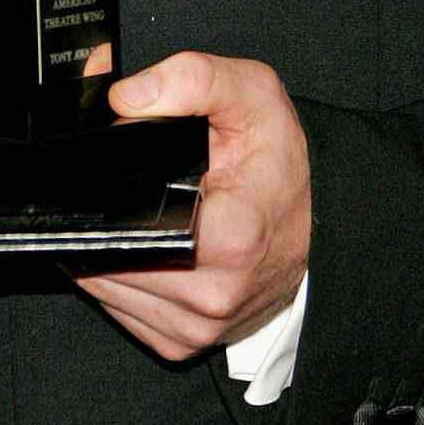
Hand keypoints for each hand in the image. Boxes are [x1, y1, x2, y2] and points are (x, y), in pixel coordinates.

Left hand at [72, 51, 310, 360]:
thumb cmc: (284, 162)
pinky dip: (119, 276)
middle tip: (136, 184)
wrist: (319, 220)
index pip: (126, 223)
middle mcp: (211, 295)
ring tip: (143, 210)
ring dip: (107, 247)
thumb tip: (125, 98)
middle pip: (107, 253)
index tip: (116, 170)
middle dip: (104, 214)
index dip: (106, 192)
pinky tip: (144, 243)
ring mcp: (195, 328)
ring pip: (105, 286)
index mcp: (229, 238)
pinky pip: (119, 309)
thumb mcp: (251, 94)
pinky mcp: (181, 344)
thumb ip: (190, 80)